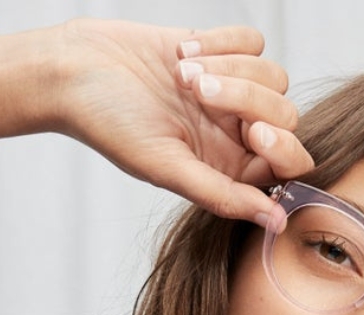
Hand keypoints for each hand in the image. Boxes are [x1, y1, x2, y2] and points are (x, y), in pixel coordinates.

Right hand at [52, 19, 312, 224]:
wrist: (75, 70)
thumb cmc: (111, 125)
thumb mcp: (167, 168)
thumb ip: (224, 196)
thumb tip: (277, 223)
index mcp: (229, 170)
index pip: (289, 164)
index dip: (282, 146)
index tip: (253, 131)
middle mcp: (235, 135)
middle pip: (285, 115)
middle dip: (247, 97)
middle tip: (197, 92)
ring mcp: (231, 93)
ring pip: (273, 76)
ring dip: (229, 67)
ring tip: (181, 75)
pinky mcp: (220, 51)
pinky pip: (252, 42)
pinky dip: (219, 42)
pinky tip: (180, 54)